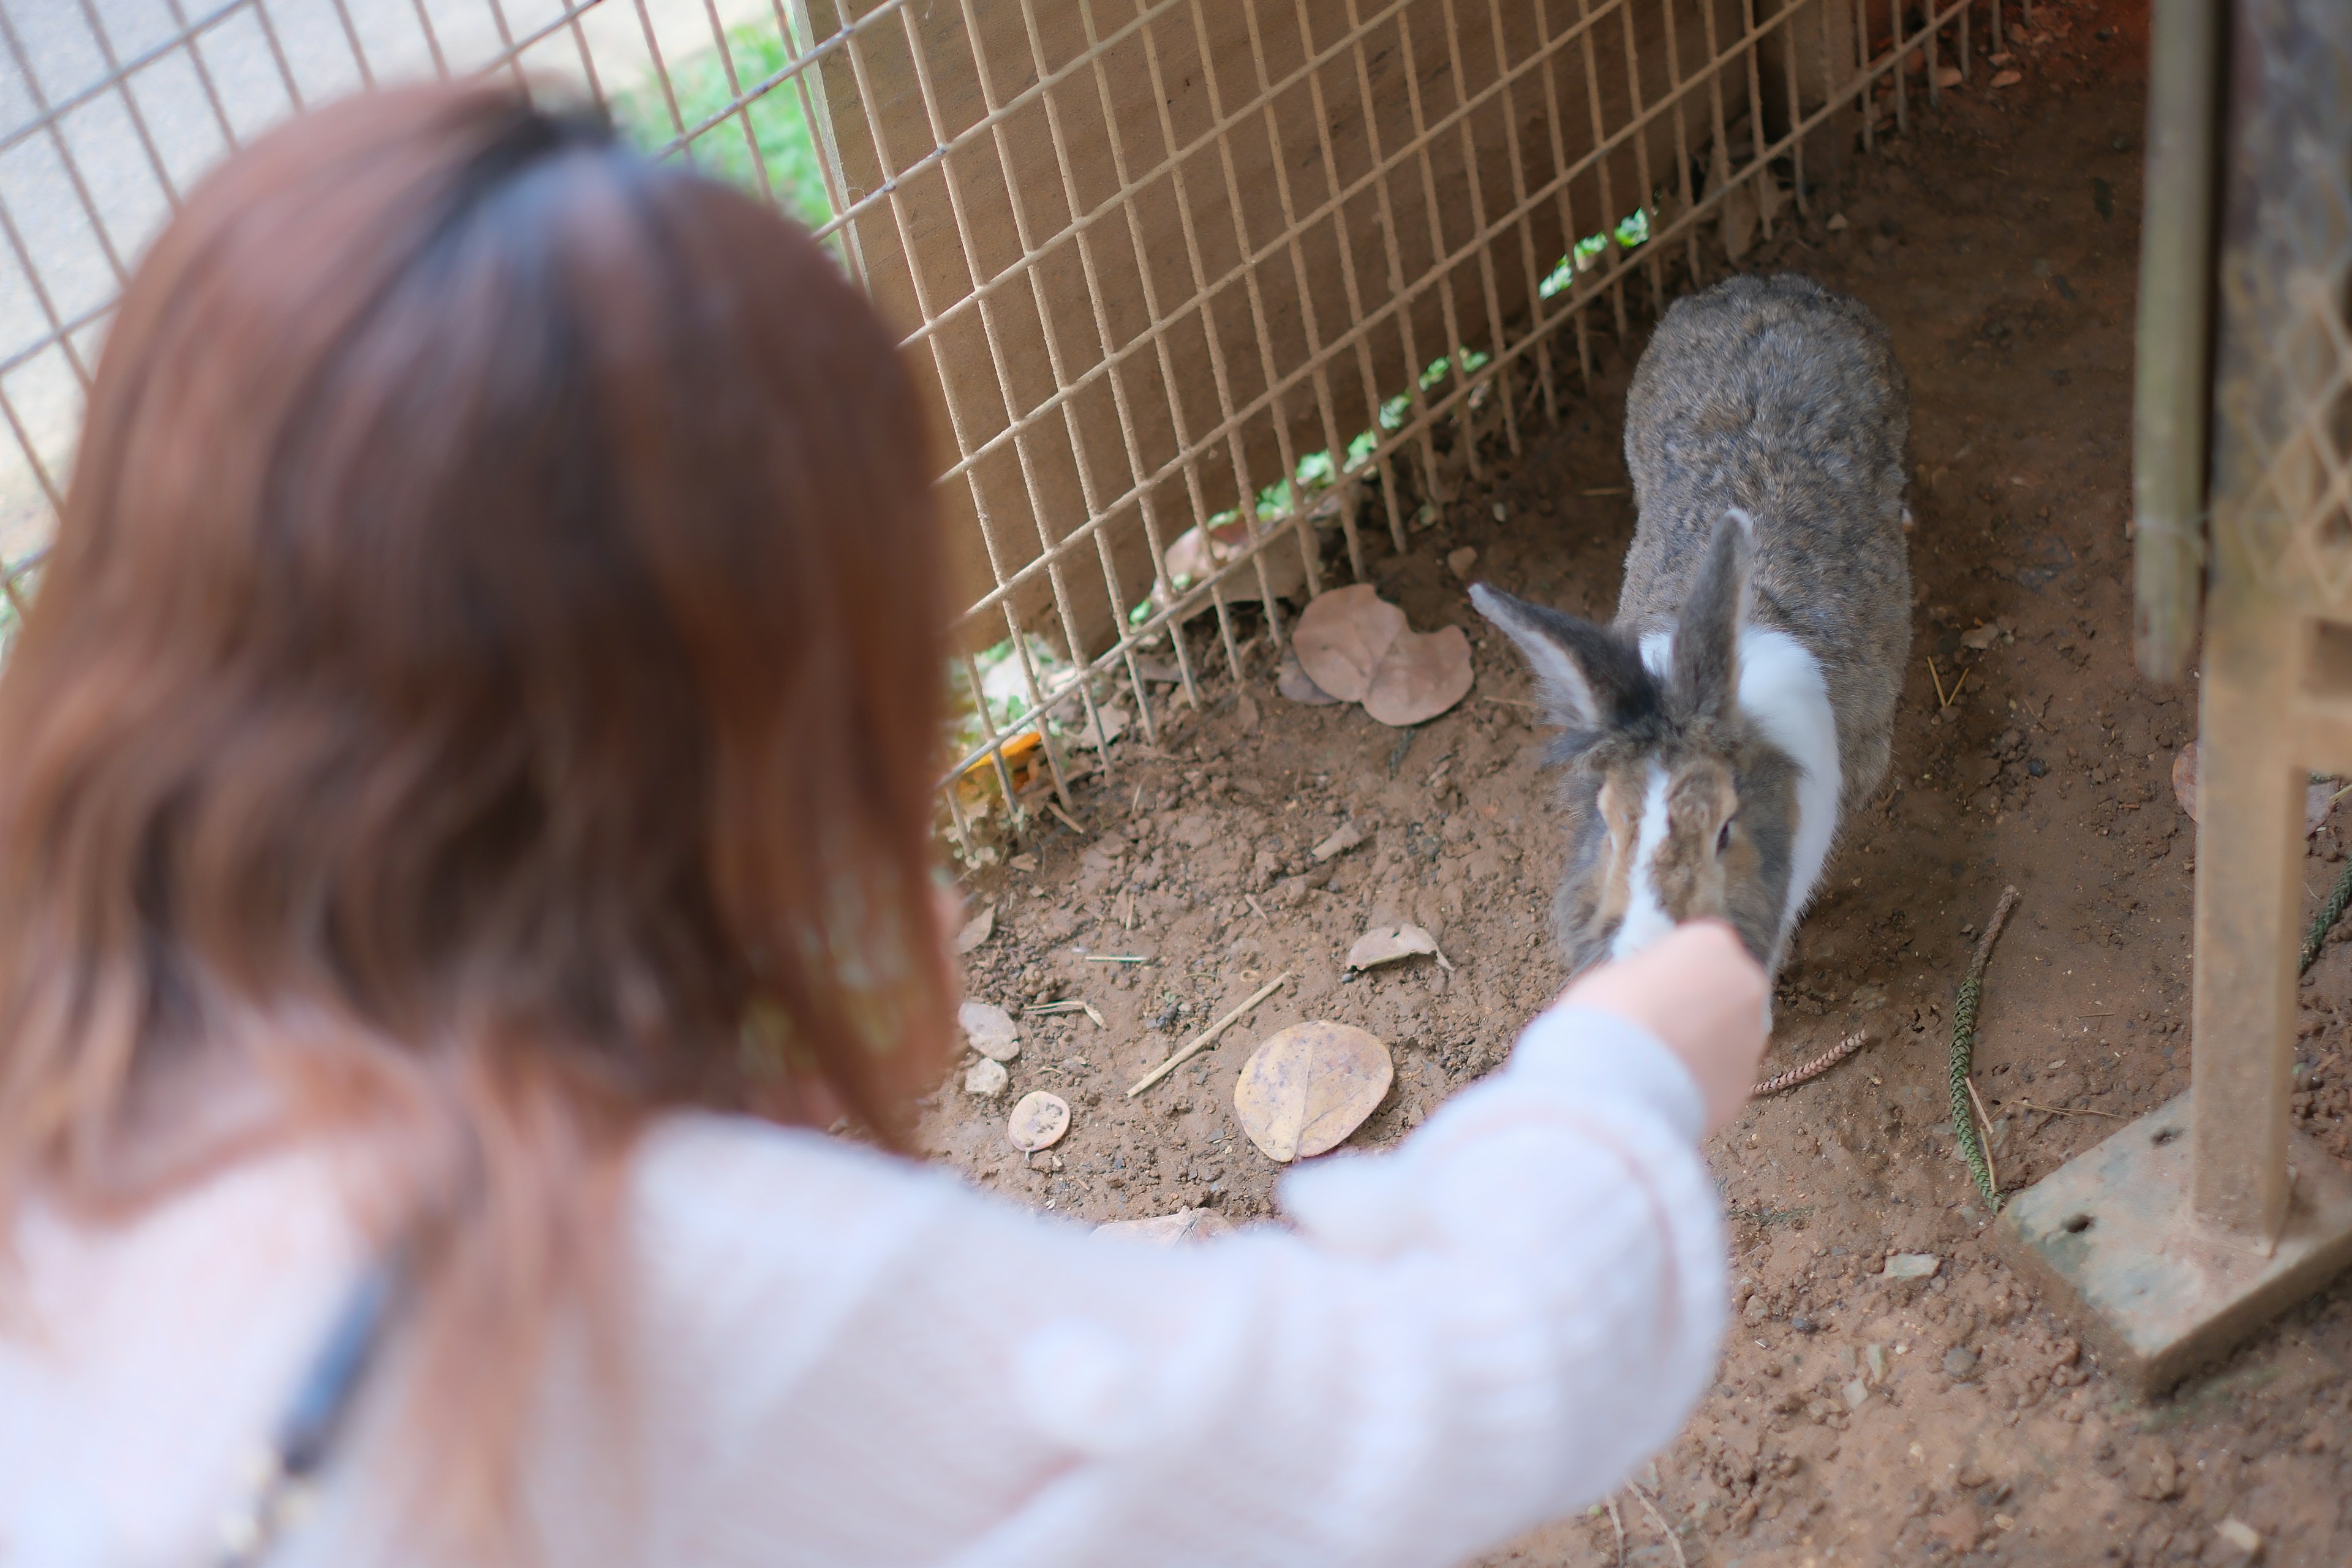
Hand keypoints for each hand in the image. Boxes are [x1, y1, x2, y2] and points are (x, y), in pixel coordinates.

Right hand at [1558, 921, 1767, 1136]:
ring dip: (1703, 1043)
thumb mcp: (1616, 976)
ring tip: (1659, 1064)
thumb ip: (1646, 977)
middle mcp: (1745, 983)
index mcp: (1711, 943)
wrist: (1617, 1089)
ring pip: (1728, 1033)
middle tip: (1657, 1025)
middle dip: (1697, 1004)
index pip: (1700, 946)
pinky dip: (1703, 1078)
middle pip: (1723, 987)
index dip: (1672, 967)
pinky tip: (1668, 1088)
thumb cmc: (1606, 1017)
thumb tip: (1650, 990)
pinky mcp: (1746, 1081)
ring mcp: (1752, 1036)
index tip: (1649, 985)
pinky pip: (1723, 1073)